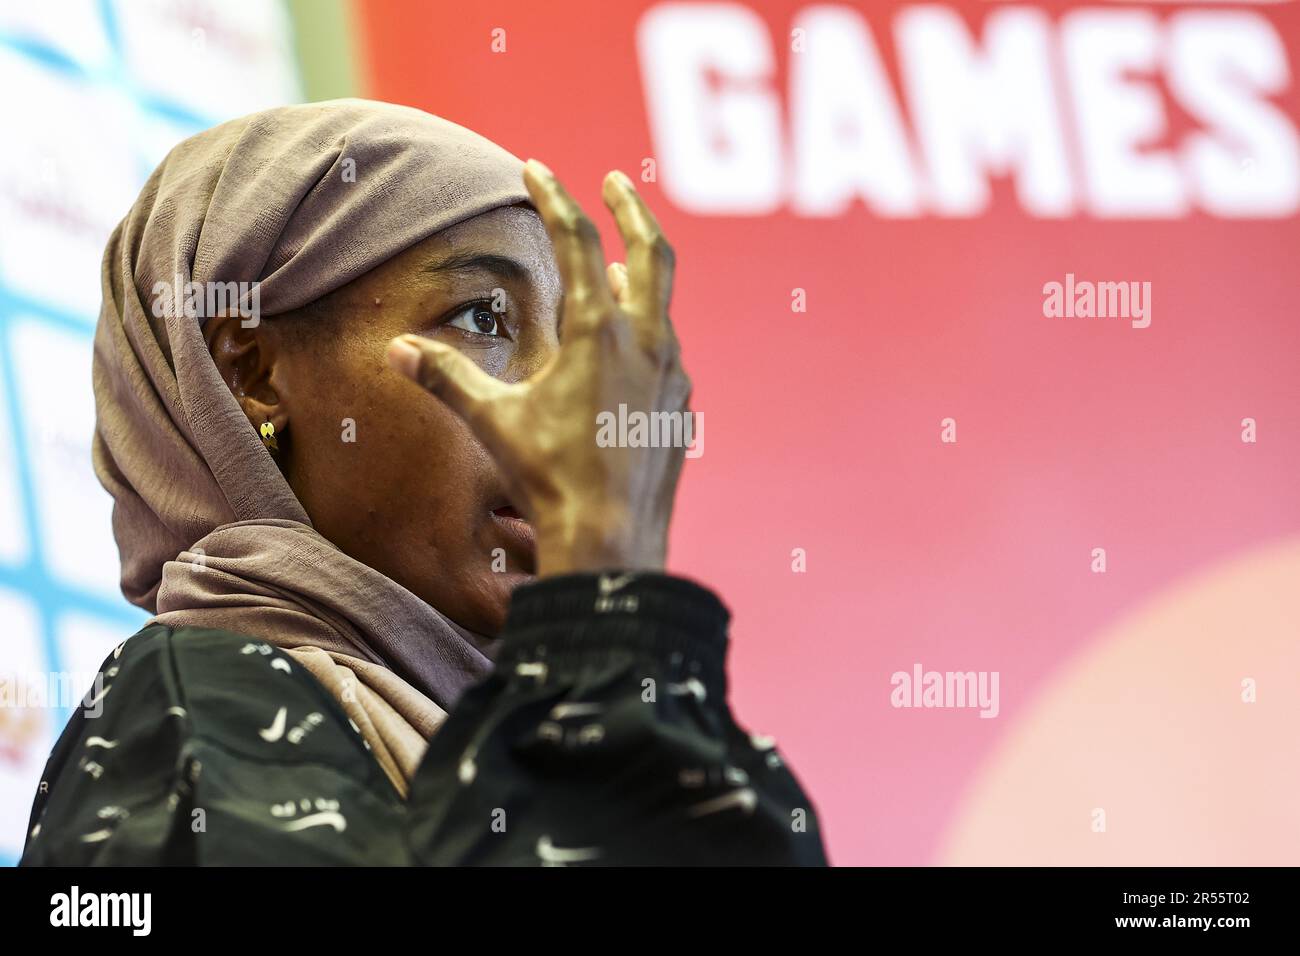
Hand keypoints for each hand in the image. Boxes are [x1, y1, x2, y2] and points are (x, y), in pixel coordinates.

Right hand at [386, 160, 691, 576]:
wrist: (611, 540)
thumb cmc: (550, 478)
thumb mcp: (493, 421)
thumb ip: (447, 378)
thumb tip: (396, 351)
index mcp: (600, 333)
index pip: (578, 242)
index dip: (555, 199)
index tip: (537, 169)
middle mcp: (647, 343)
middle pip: (652, 252)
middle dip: (630, 210)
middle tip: (616, 183)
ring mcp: (672, 375)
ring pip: (662, 304)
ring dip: (639, 274)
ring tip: (617, 263)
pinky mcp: (680, 407)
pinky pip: (666, 350)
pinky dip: (646, 330)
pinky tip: (628, 345)